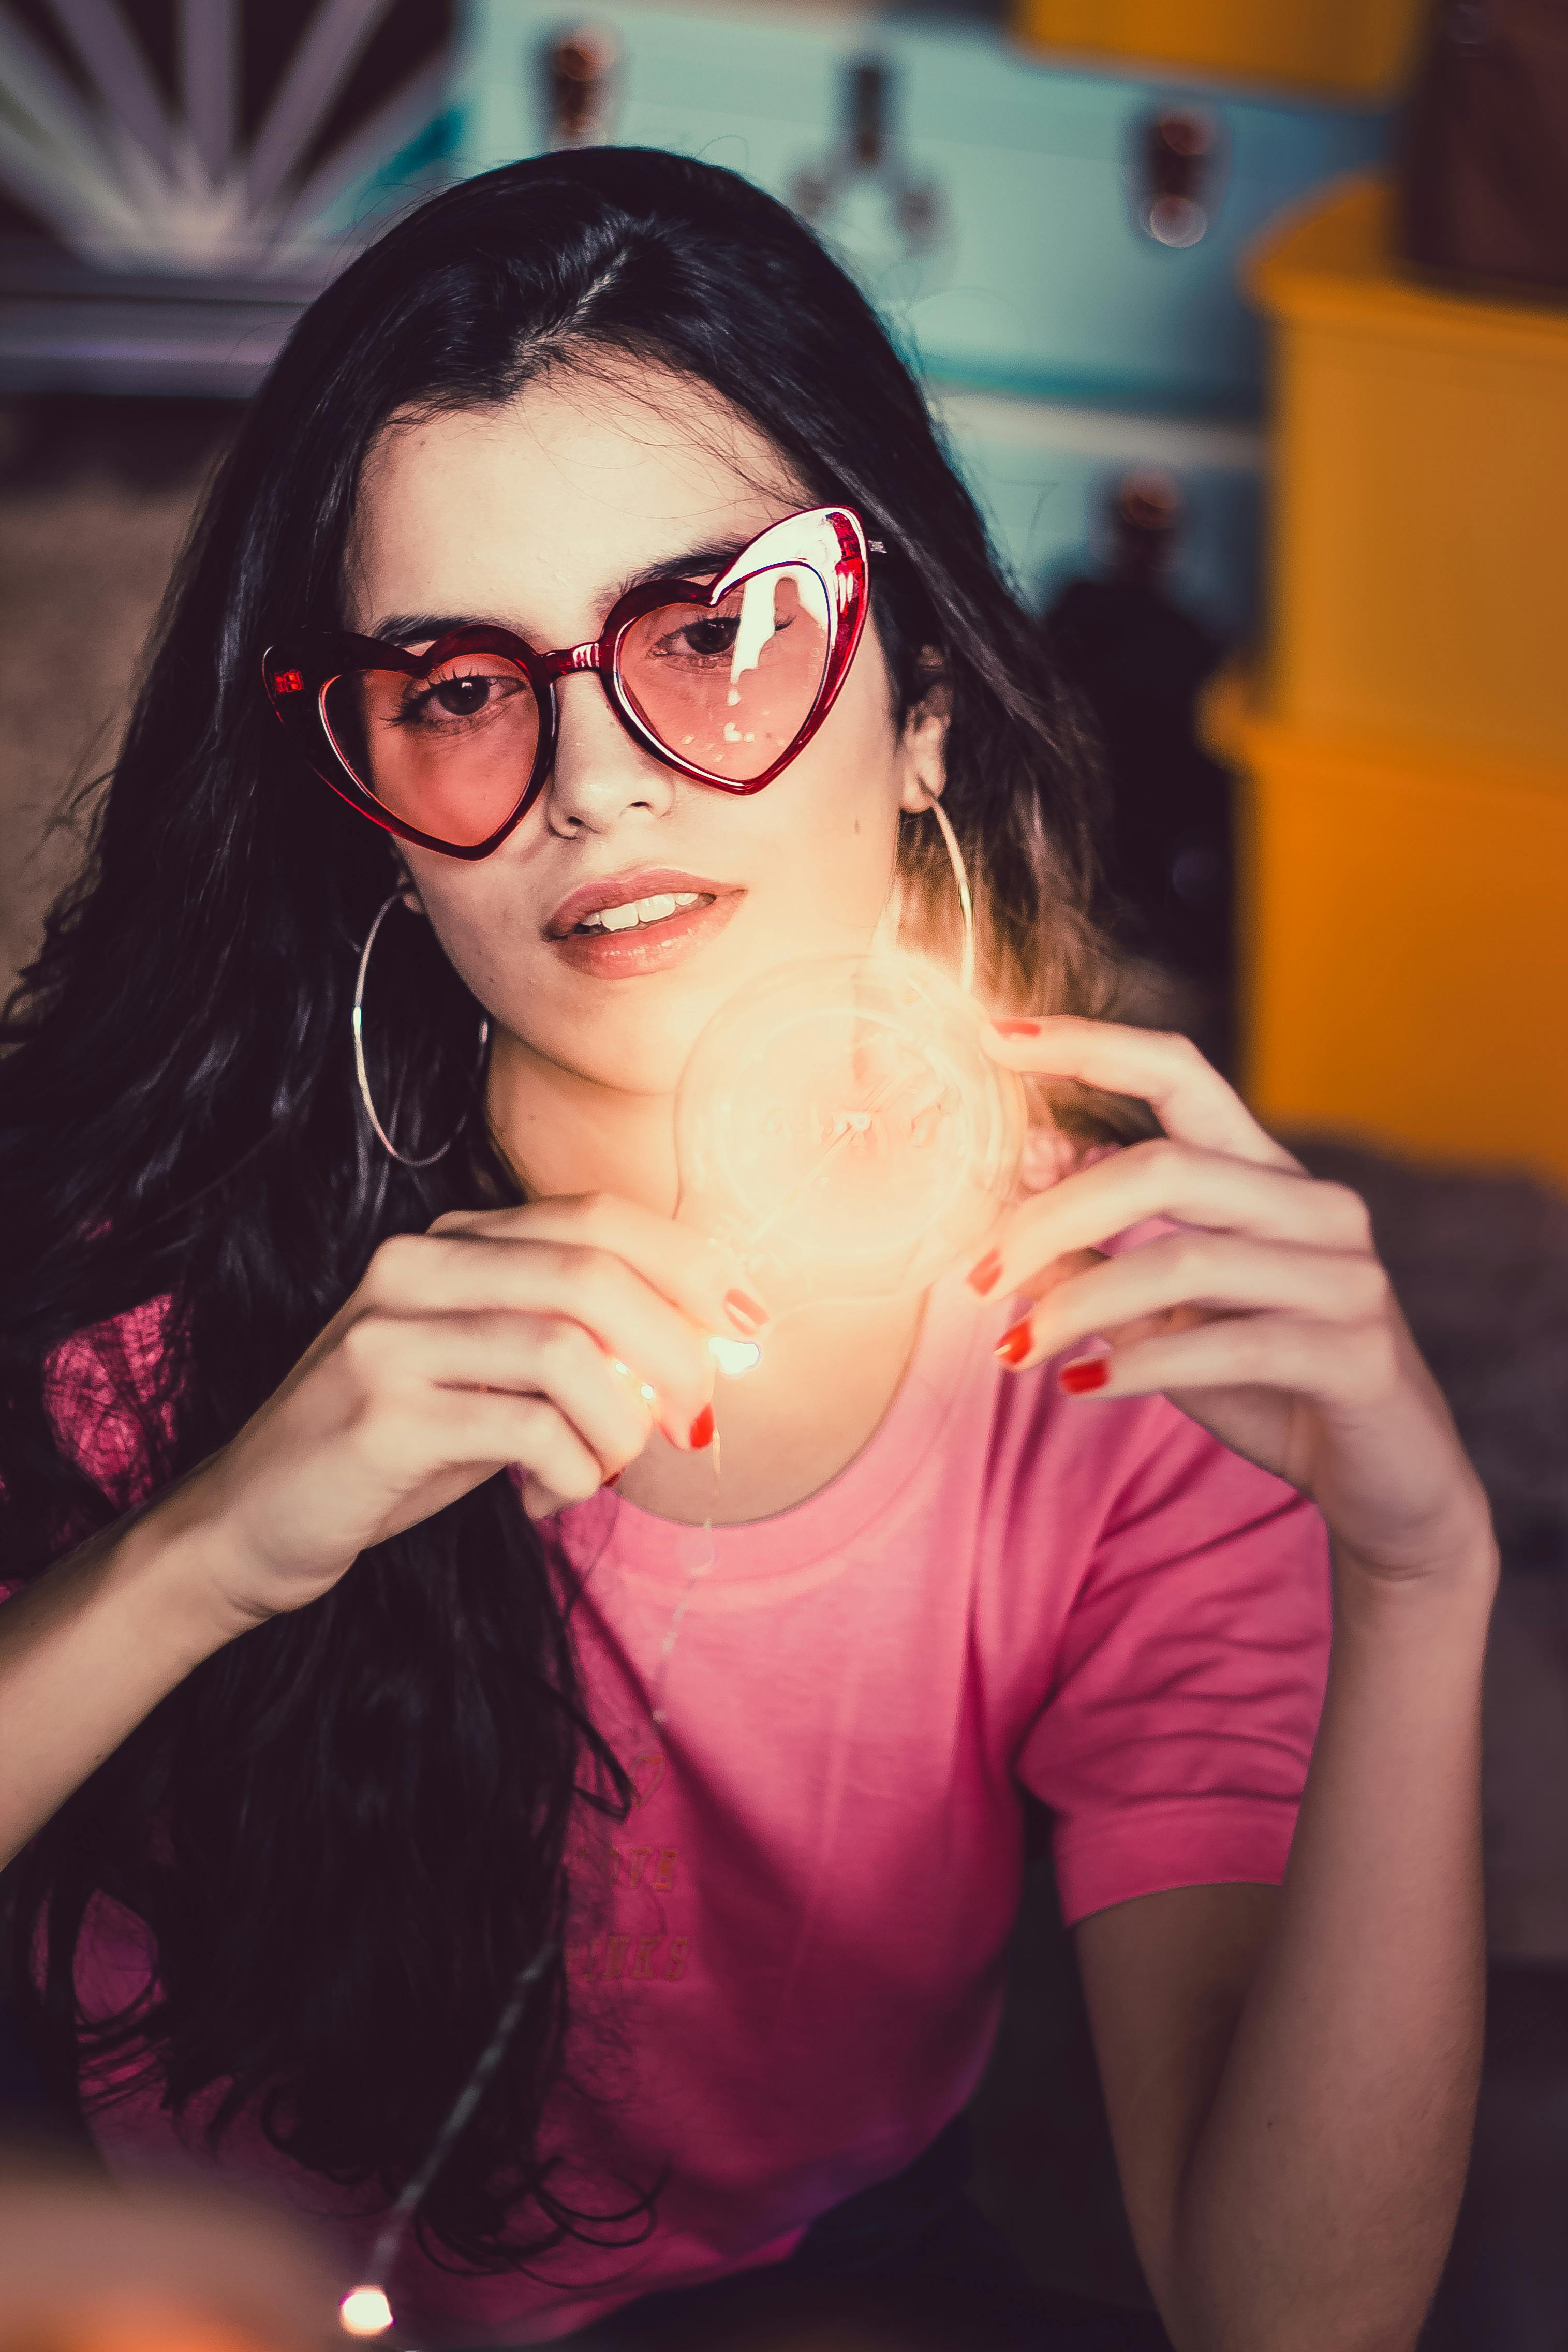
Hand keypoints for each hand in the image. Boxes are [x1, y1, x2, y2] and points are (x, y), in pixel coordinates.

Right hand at [179, 1195, 765, 1630]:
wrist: (254, 1520)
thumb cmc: (395, 1448)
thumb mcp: (489, 1377)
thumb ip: (575, 1348)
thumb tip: (707, 1348)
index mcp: (450, 1245)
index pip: (596, 1216)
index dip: (690, 1264)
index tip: (749, 1324)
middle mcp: (415, 1271)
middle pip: (592, 1274)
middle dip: (676, 1350)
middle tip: (699, 1418)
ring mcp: (389, 1338)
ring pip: (567, 1351)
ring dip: (621, 1426)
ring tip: (607, 1469)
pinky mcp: (378, 1414)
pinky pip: (525, 1429)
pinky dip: (568, 1471)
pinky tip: (547, 1498)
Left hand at [970, 1019, 1493, 1587]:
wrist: (1385, 1478)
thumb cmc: (1264, 1380)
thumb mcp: (1167, 1308)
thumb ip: (1103, 1243)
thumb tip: (1024, 1164)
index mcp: (1268, 1174)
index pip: (1179, 1073)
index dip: (1088, 1047)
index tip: (991, 1038)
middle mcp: (1317, 1207)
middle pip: (1163, 1167)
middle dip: (1051, 1218)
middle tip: (975, 1279)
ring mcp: (1346, 1277)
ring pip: (1185, 1260)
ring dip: (1078, 1305)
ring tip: (1014, 1350)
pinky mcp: (1356, 1354)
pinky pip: (1232, 1346)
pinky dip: (1140, 1366)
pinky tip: (1079, 1386)